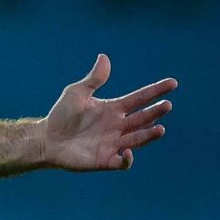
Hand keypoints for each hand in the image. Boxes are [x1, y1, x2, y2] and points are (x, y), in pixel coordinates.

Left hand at [41, 54, 176, 170]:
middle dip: (155, 112)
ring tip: (160, 129)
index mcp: (114, 109)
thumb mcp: (77, 93)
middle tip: (166, 105)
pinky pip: (121, 162)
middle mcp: (118, 126)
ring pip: (137, 139)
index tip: (172, 83)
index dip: (156, 91)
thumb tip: (104, 57)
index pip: (140, 98)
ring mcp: (113, 143)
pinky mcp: (105, 160)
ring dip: (149, 135)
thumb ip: (93, 79)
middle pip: (143, 118)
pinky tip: (127, 151)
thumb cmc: (61, 116)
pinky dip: (127, 159)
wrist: (46, 139)